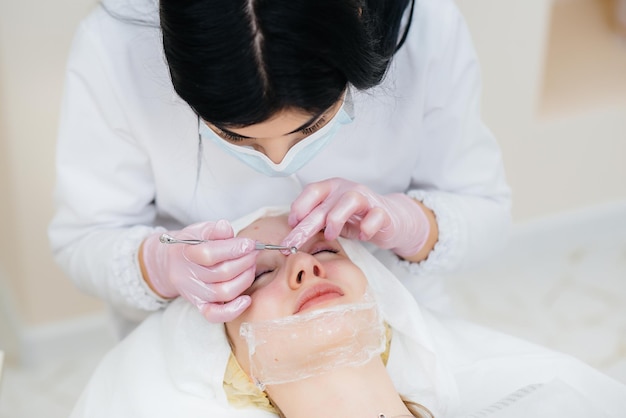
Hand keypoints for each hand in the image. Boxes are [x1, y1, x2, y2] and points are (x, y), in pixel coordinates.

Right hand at [140, 220, 257, 321]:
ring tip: (251, 266)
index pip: (209, 254)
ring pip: (224, 292)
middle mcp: (188, 276)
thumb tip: (225, 228)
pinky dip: (233, 310)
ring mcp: (194, 293)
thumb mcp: (199, 230)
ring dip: (245, 279)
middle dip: (245, 261)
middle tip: (254, 252)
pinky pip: (214, 315)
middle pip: (221, 273)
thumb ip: (214, 230)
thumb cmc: (192, 244)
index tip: (250, 244)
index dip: (233, 248)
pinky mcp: (200, 306)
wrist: (173, 262)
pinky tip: (247, 299)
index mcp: (186, 253)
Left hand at [281, 178, 429, 257]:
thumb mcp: (331, 218)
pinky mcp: (383, 212)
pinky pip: (376, 216)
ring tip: (331, 236)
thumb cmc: (355, 218)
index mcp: (332, 188)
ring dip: (336, 219)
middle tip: (292, 244)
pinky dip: (367, 227)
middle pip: (324, 204)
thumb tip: (290, 236)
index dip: (299, 207)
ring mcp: (367, 199)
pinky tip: (362, 236)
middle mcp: (348, 189)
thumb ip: (314, 221)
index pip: (312, 191)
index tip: (291, 225)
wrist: (391, 219)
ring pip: (350, 200)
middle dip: (306, 226)